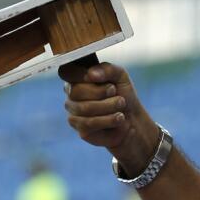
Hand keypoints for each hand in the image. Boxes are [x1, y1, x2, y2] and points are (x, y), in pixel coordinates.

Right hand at [60, 61, 159, 175]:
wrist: (133, 119)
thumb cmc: (123, 94)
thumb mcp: (120, 75)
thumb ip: (106, 69)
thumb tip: (91, 74)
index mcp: (76, 79)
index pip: (66, 72)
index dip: (83, 75)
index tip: (103, 79)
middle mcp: (71, 96)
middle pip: (76, 91)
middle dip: (102, 92)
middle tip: (118, 95)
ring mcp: (74, 114)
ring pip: (85, 108)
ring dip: (109, 106)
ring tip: (121, 105)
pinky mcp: (81, 131)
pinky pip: (90, 123)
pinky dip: (109, 120)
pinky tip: (119, 118)